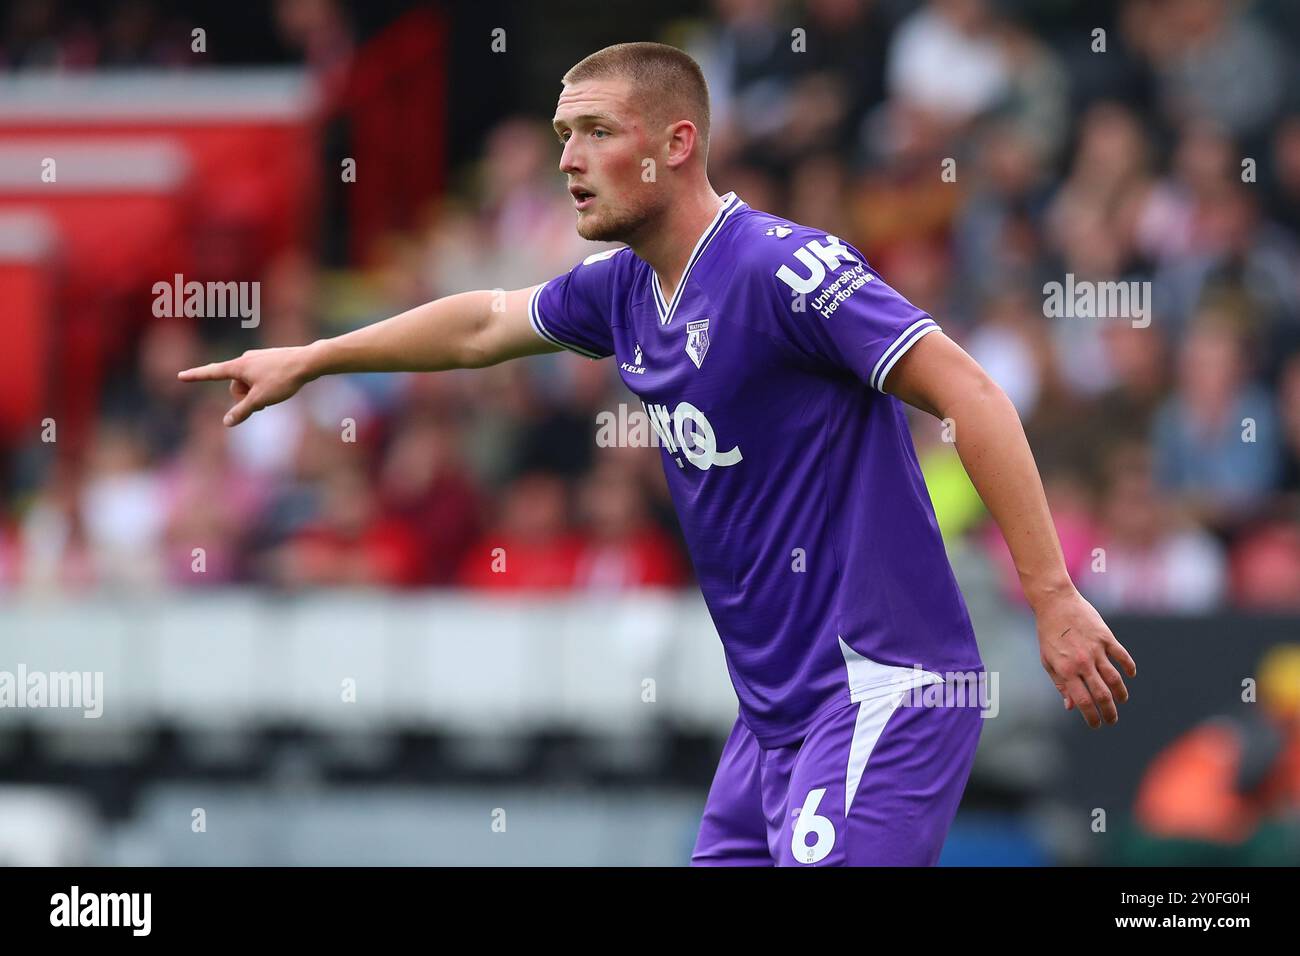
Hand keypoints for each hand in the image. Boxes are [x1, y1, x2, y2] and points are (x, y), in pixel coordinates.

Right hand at [177, 345, 316, 425]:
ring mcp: (257, 358)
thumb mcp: (260, 399)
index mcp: (238, 366)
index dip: (195, 376)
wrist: (308, 361)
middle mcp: (244, 359)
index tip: (180, 375)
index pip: (211, 373)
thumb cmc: (283, 379)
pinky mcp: (268, 359)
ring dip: (256, 393)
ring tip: (274, 393)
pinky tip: (280, 385)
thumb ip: (242, 411)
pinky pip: (259, 377)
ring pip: (249, 383)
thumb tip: (227, 422)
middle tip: (263, 402)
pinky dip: (264, 386)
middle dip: (245, 397)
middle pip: (235, 386)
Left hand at [1034, 588, 1135, 727]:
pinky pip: (1122, 656)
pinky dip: (1129, 668)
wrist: (1055, 603)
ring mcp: (1095, 649)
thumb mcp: (1047, 661)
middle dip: (1109, 712)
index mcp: (1065, 670)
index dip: (1091, 717)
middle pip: (1102, 695)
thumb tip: (1070, 707)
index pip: (1082, 701)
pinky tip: (1130, 675)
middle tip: (1112, 720)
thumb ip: (1060, 684)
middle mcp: (1082, 662)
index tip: (1096, 724)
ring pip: (1115, 679)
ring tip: (1121, 700)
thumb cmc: (1048, 634)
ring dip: (1121, 694)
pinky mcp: (1106, 637)